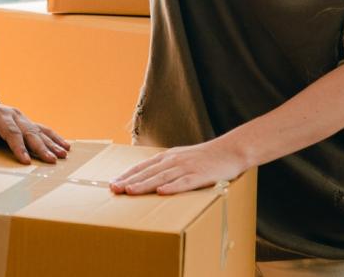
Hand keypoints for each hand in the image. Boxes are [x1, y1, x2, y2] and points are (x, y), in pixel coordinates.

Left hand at [0, 99, 70, 164]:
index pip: (11, 133)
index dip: (19, 147)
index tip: (26, 160)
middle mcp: (13, 114)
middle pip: (29, 131)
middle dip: (41, 147)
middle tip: (51, 161)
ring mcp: (20, 117)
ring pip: (39, 130)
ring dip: (52, 142)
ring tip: (63, 154)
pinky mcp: (24, 121)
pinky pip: (41, 128)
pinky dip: (54, 137)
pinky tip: (65, 145)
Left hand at [109, 139, 247, 195]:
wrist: (231, 150)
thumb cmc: (206, 157)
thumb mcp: (183, 158)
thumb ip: (167, 167)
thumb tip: (150, 179)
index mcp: (168, 157)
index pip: (143, 166)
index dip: (127, 174)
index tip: (113, 183)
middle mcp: (174, 160)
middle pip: (148, 172)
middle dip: (129, 181)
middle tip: (114, 189)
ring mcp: (187, 167)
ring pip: (162, 177)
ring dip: (145, 184)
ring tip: (130, 191)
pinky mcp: (201, 175)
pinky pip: (185, 182)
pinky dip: (173, 187)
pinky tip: (162, 192)